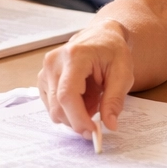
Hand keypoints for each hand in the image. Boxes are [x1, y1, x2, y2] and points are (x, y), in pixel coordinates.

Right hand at [38, 18, 134, 136]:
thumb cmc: (113, 51)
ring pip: (53, 109)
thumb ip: (115, 99)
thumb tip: (109, 124)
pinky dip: (67, 109)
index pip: (67, 94)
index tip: (93, 131)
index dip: (78, 118)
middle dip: (78, 121)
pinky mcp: (43, 79)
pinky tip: (82, 97)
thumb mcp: (123, 73)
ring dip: (74, 114)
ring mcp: (45, 70)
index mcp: (74, 56)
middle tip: (97, 123)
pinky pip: (51, 105)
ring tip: (92, 100)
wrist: (101, 36)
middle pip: (57, 106)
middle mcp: (54, 62)